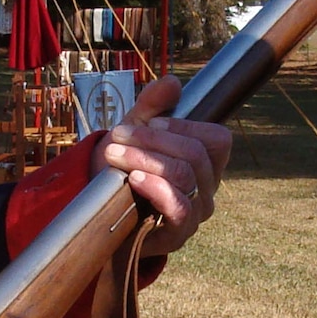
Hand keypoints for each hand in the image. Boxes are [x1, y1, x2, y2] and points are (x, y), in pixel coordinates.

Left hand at [91, 74, 231, 256]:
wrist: (100, 212)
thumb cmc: (123, 170)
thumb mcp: (134, 132)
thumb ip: (152, 106)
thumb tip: (172, 83)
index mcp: (205, 164)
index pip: (217, 139)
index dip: (184, 126)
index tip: (149, 122)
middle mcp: (207, 188)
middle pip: (196, 154)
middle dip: (153, 140)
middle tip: (118, 135)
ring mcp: (195, 212)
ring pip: (184, 176)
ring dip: (145, 159)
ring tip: (114, 154)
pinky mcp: (177, 234)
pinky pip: (179, 208)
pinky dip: (156, 188)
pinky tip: (134, 179)